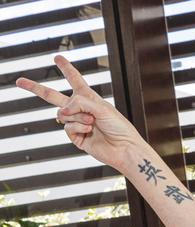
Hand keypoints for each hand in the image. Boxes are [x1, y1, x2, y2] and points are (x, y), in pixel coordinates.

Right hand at [17, 55, 142, 169]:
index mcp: (89, 98)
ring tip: (93, 123)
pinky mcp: (75, 137)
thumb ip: (79, 103)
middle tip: (19, 80)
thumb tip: (62, 110)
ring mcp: (76, 123)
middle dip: (35, 88)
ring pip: (63, 114)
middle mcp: (81, 109)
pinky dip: (78, 128)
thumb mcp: (101, 107)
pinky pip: (67, 127)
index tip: (57, 58)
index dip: (66, 69)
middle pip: (52, 96)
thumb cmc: (119, 127)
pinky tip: (90, 131)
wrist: (124, 148)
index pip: (75, 80)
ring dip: (78, 117)